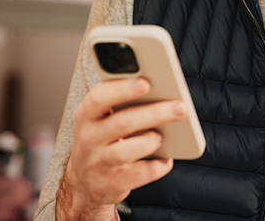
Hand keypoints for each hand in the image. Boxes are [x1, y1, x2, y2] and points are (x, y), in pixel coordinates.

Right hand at [56, 77, 186, 219]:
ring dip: (151, 141)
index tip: (146, 82)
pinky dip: (158, 165)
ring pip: (127, 150)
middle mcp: (89, 138)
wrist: (84, 181)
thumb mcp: (101, 118)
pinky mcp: (112, 182)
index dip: (123, 89)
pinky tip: (165, 159)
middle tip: (180, 108)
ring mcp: (99, 162)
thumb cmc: (101, 140)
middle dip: (155, 113)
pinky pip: (140, 173)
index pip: (99, 97)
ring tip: (163, 136)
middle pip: (123, 122)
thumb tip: (161, 89)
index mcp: (87, 114)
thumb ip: (122, 101)